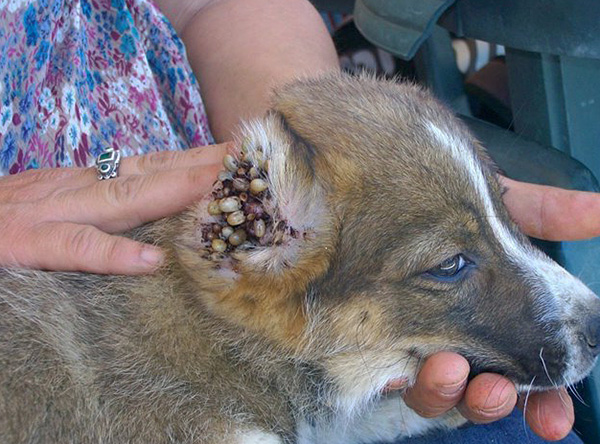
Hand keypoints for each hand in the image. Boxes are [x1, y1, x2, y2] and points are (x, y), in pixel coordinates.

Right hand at [0, 143, 229, 273]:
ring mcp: (53, 213)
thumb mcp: (57, 205)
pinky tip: (150, 258)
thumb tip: (150, 217)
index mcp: (84, 183)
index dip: (196, 161)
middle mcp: (76, 189)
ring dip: (176, 191)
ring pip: (124, 199)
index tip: (238, 159)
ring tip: (222, 188)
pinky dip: (113, 252)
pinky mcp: (28, 242)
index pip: (150, 166)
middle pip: (151, 174)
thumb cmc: (3, 221)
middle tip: (250, 162)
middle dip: (203, 168)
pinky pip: (75, 248)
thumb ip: (101, 208)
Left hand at [404, 176, 599, 440]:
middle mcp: (463, 340)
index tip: (554, 418)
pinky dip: (396, 378)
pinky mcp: (375, 341)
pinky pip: (386, 375)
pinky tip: (396, 371)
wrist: (389, 189)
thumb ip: (550, 216)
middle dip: (491, 401)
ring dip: (444, 391)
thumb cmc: (448, 200)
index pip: (528, 375)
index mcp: (500, 321)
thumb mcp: (499, 208)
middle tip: (493, 389)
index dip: (545, 403)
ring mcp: (418, 343)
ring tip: (445, 366)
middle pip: (480, 393)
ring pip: (434, 392)